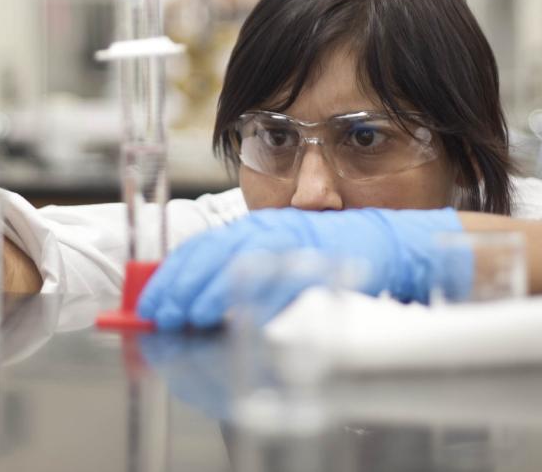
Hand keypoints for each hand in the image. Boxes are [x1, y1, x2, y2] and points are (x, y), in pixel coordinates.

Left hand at [136, 206, 463, 330]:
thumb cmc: (335, 256)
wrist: (393, 243)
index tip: (147, 302)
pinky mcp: (318, 251)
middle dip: (180, 285)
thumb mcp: (283, 262)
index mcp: (259, 227)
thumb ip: (247, 278)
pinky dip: (253, 294)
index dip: (171, 275)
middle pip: (211, 251)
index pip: (202, 247)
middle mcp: (271, 225)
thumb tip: (200, 312)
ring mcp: (293, 235)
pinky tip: (234, 314)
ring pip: (237, 258)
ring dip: (207, 290)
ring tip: (183, 316)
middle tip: (157, 314)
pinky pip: (278, 272)